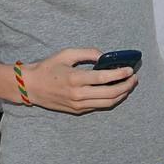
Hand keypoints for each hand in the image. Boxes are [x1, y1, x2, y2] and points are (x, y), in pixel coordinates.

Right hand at [18, 48, 136, 113]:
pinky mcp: (77, 110)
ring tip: (128, 85)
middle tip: (134, 77)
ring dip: (122, 94)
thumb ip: (87, 53)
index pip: (104, 78)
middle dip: (126, 85)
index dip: (120, 74)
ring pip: (107, 103)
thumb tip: (105, 56)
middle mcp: (78, 94)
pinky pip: (99, 106)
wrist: (30, 87)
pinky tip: (116, 91)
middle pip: (110, 93)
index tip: (130, 69)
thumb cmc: (47, 68)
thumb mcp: (66, 54)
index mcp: (75, 79)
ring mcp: (78, 105)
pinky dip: (111, 99)